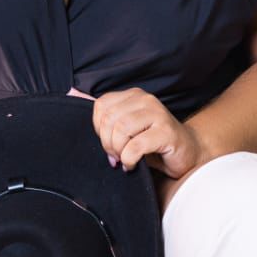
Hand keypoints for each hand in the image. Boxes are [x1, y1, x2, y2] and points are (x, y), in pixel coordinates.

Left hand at [88, 88, 206, 179]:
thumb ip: (101, 114)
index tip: (109, 144)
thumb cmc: (152, 143)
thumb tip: (70, 92)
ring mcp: (158, 114)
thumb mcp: (123, 128)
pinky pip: (136, 146)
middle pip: (109, 119)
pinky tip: (134, 164)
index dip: (99, 130)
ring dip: (119, 151)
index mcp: (133, 96)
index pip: (101, 107)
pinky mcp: (167, 132)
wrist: (186, 153)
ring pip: (121, 130)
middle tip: (116, 156)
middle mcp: (145, 100)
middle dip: (108, 143)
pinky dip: (130, 159)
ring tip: (125, 160)